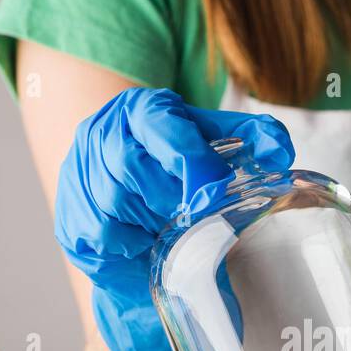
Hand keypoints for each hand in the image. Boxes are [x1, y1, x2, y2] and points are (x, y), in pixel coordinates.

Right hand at [55, 87, 293, 350]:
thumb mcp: (219, 150)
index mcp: (141, 109)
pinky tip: (146, 241)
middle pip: (130, 164)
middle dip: (169, 195)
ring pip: (114, 199)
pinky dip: (132, 242)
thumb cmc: (181, 180)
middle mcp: (101, 133)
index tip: (216, 185)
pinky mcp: (70, 218)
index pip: (159, 124)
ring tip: (169, 226)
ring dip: (151, 220)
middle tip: (193, 214)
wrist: (139, 222)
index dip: (189, 157)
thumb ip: (254, 140)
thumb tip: (280, 151)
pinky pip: (102, 232)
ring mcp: (79, 175)